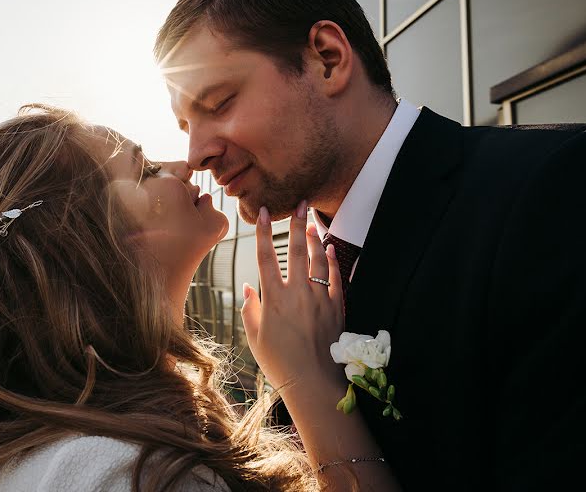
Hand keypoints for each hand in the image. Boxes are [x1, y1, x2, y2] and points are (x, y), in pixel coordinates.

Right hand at [241, 201, 344, 394]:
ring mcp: (319, 299)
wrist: (313, 383)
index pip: (266, 256)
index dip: (265, 232)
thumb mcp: (254, 336)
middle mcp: (297, 293)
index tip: (264, 212)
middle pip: (296, 250)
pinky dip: (333, 261)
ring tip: (312, 221)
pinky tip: (331, 249)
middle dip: (296, 223)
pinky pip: (336, 278)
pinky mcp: (336, 308)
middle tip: (298, 203)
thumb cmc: (279, 363)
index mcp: (273, 298)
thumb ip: (250, 308)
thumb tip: (248, 287)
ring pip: (318, 260)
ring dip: (315, 238)